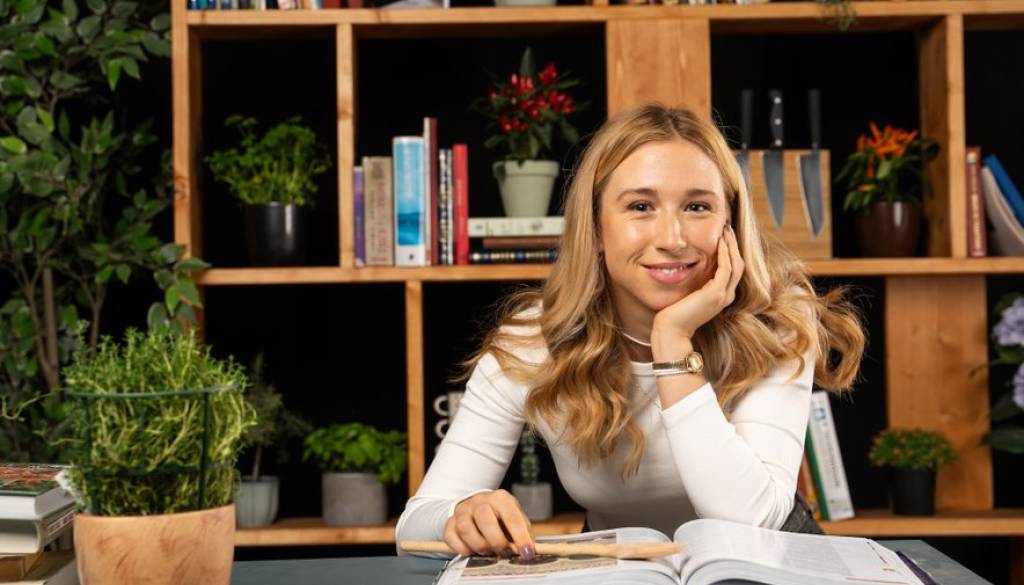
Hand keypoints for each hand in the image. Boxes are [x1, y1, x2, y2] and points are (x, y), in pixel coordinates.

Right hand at [444, 489, 535, 558]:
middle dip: (497, 541)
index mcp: (500, 498)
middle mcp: (480, 501)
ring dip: (479, 546)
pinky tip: (471, 551)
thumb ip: (522, 534)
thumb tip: (527, 550)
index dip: (520, 537)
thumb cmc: (500, 517)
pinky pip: (451, 536)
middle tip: (504, 553)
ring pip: (466, 528)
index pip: (511, 516)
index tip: (527, 553)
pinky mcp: (450, 521)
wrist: (477, 507)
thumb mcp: (516, 519)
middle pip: (485, 519)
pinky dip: (462, 548)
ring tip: (487, 552)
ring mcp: (463, 510)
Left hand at [652, 224, 743, 345]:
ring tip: (725, 231)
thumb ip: (694, 284)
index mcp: (720, 297)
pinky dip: (724, 254)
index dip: (731, 252)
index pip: (732, 270)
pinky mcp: (715, 293)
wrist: (671, 331)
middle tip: (727, 229)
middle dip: (734, 245)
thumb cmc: (674, 315)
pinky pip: (725, 268)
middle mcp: (725, 296)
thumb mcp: (688, 296)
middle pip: (738, 265)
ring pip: (736, 265)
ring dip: (731, 246)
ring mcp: (722, 295)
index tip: (724, 237)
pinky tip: (719, 243)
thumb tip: (686, 267)